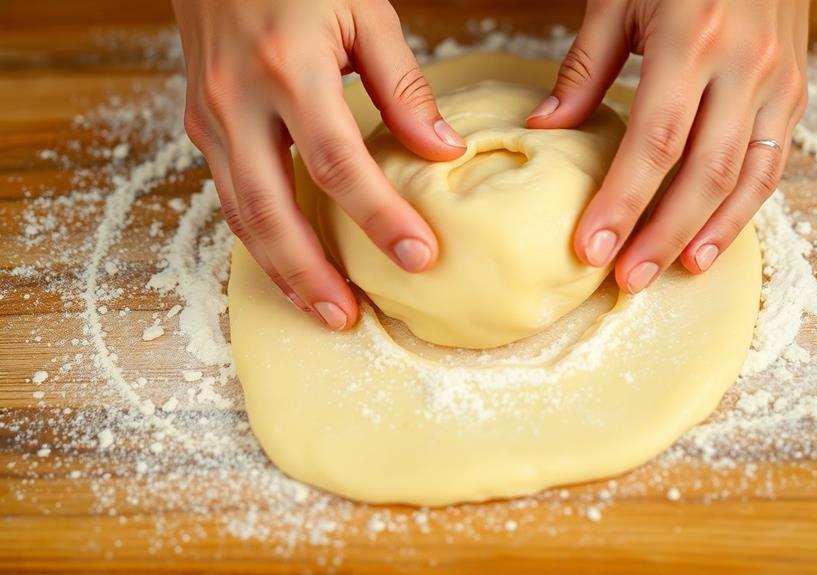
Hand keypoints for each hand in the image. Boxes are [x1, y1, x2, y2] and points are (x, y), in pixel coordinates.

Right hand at [173, 0, 465, 329]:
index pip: (338, 162)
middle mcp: (239, 99)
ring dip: (280, 269)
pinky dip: (259, 238)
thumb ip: (403, 86)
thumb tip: (442, 153)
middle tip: (349, 318)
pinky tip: (288, 265)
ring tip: (321, 308)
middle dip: (311, 271)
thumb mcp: (363, 10)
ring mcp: (211, 116)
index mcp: (289, 67)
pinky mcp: (200, 124)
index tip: (421, 256)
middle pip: (271, 208)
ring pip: (240, 213)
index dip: (379, 216)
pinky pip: (228, 195)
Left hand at [529, 0, 808, 292]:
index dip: (623, 201)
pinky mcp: (797, 88)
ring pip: (747, 176)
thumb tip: (545, 130)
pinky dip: (745, 207)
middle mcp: (745, 64)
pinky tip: (714, 237)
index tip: (592, 248)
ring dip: (709, 232)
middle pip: (703, 171)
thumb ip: (586, 67)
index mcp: (693, 36)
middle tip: (627, 277)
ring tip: (674, 271)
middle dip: (663, 233)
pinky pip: (774, 161)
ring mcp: (779, 79)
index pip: (654, 141)